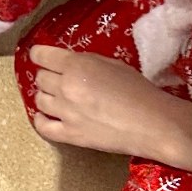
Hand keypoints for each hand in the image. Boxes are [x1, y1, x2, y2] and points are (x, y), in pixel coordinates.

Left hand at [23, 47, 191, 167]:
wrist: (153, 123)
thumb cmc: (138, 90)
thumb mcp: (112, 63)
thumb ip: (86, 61)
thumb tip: (68, 63)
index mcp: (76, 66)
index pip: (41, 55)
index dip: (39, 55)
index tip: (41, 57)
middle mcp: (65, 87)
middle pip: (40, 78)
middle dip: (48, 76)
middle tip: (59, 79)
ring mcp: (65, 113)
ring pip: (39, 100)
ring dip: (46, 96)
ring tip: (58, 98)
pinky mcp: (70, 135)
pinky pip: (42, 126)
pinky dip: (41, 120)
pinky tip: (48, 116)